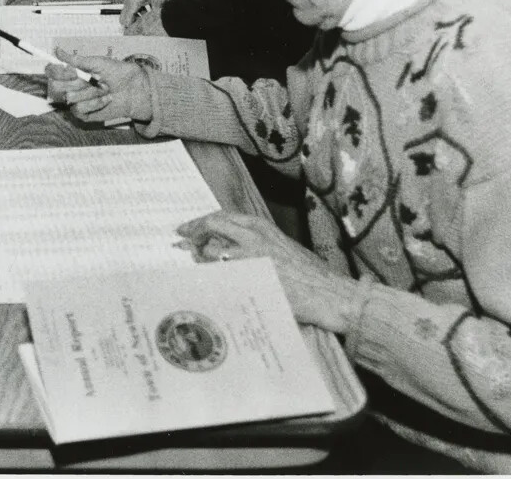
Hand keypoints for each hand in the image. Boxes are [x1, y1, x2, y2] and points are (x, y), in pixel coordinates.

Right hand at [44, 49, 155, 123]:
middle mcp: (71, 87)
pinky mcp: (83, 115)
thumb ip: (76, 60)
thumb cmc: (117, 73)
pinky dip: (94, 103)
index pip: (52, 72)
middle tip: (90, 79)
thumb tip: (57, 50)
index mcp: (72, 73)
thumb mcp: (97, 63)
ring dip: (89, 93)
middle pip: (55, 87)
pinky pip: (79, 109)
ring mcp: (76, 102)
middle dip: (75, 83)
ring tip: (104, 89)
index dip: (56, 71)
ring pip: (69, 98)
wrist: (134, 90)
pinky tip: (106, 99)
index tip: (71, 71)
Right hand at [121, 0, 170, 32]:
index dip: (130, 31)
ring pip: (127, 13)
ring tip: (145, 23)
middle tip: (139, 33)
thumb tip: (153, 28)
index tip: (135, 38)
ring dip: (133, 19)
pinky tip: (146, 13)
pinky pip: (130, 7)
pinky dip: (136, 12)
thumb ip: (154, 16)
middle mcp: (128, 0)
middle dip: (130, 26)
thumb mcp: (159, 3)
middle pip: (123, 18)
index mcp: (133, 2)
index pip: (126, 22)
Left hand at [175, 211, 364, 333]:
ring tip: (198, 267)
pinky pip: (222, 277)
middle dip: (193, 234)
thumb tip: (225, 244)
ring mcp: (251, 260)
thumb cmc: (308, 273)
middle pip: (211, 227)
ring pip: (212, 253)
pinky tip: (210, 285)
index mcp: (261, 227)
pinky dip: (212, 279)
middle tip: (182, 244)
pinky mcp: (252, 281)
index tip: (186, 229)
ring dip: (201, 259)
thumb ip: (254, 242)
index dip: (199, 222)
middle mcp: (253, 238)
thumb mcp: (280, 246)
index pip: (221, 217)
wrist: (328, 293)